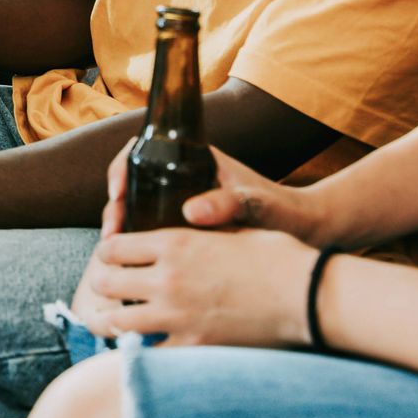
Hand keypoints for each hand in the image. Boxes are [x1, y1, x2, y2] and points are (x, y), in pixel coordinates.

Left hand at [73, 224, 315, 349]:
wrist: (307, 294)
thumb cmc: (276, 255)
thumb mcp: (231, 227)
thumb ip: (198, 227)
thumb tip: (185, 218)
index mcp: (173, 242)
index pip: (112, 248)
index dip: (107, 254)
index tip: (113, 260)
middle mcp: (166, 277)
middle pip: (104, 283)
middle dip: (103, 286)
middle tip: (111, 291)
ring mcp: (176, 315)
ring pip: (115, 321)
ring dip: (113, 320)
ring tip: (120, 320)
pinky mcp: (193, 346)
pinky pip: (150, 355)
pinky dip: (144, 352)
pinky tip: (147, 348)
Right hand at [99, 144, 324, 243]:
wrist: (307, 234)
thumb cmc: (285, 213)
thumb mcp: (258, 205)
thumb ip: (230, 203)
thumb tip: (192, 212)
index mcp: (197, 159)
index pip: (144, 150)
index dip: (122, 169)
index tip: (117, 194)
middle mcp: (185, 177)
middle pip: (134, 182)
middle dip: (117, 207)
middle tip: (111, 234)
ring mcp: (184, 203)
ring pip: (139, 208)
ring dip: (123, 228)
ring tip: (114, 253)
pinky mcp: (188, 229)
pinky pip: (154, 231)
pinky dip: (139, 245)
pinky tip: (134, 267)